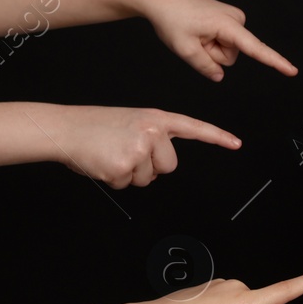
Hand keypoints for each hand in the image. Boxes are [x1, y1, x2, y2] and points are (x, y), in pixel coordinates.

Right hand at [51, 104, 240, 187]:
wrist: (65, 128)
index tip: (236, 143)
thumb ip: (155, 137)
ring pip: (149, 178)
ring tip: (112, 154)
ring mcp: (139, 149)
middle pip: (169, 166)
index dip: (217, 137)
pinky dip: (115, 179)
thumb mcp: (133, 122)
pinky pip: (128, 184)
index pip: (194, 128)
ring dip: (131, 173)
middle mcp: (152, 132)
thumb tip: (162, 162)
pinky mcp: (124, 166)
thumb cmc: (96, 126)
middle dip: (150, 166)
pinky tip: (103, 162)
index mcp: (156, 119)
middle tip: (126, 151)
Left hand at [141, 0, 296, 80]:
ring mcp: (231, 17)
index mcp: (228, 25)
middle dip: (213, 54)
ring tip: (192, 32)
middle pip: (232, 54)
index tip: (292, 71)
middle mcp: (236, 18)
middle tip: (193, 40)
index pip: (256, 49)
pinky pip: (222, 39)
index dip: (276, 62)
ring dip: (209, 47)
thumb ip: (206, 67)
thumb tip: (219, 76)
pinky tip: (195, 29)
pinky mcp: (226, 17)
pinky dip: (208, 39)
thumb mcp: (185, 49)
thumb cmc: (170, 17)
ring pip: (227, 48)